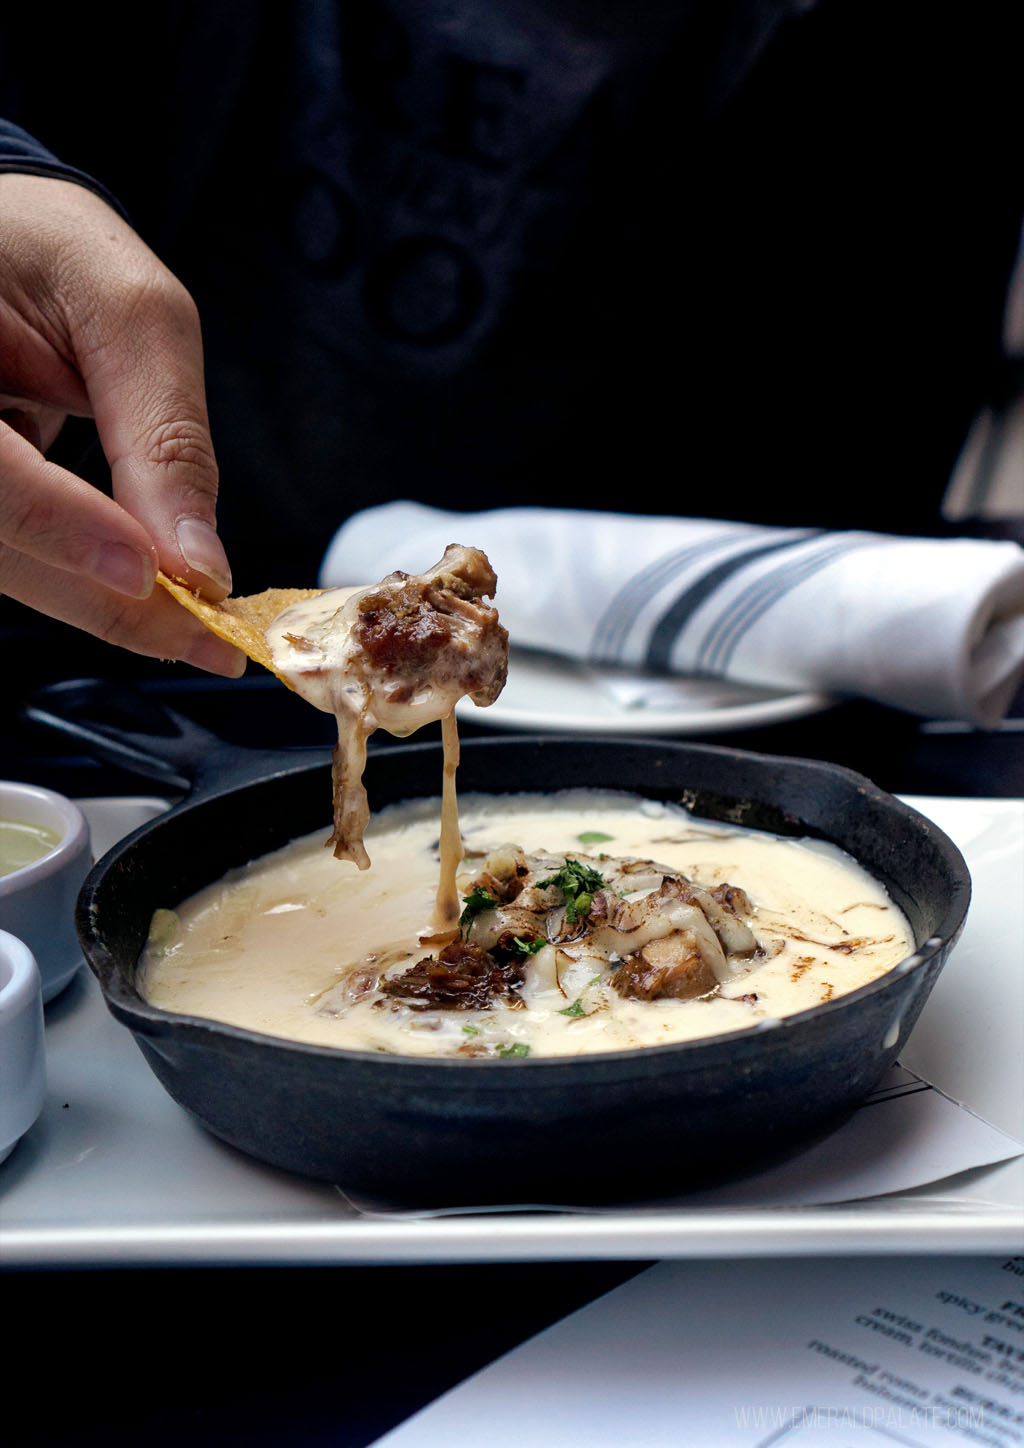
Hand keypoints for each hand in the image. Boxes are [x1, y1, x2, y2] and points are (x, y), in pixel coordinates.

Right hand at [0, 172, 243, 673]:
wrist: (3, 250)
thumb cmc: (49, 254)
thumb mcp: (128, 311)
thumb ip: (163, 431)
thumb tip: (199, 560)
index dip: (60, 524)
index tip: (154, 573)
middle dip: (104, 598)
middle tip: (207, 637)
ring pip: (9, 566)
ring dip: (102, 604)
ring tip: (195, 624)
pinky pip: (17, 557)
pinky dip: (88, 582)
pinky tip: (154, 594)